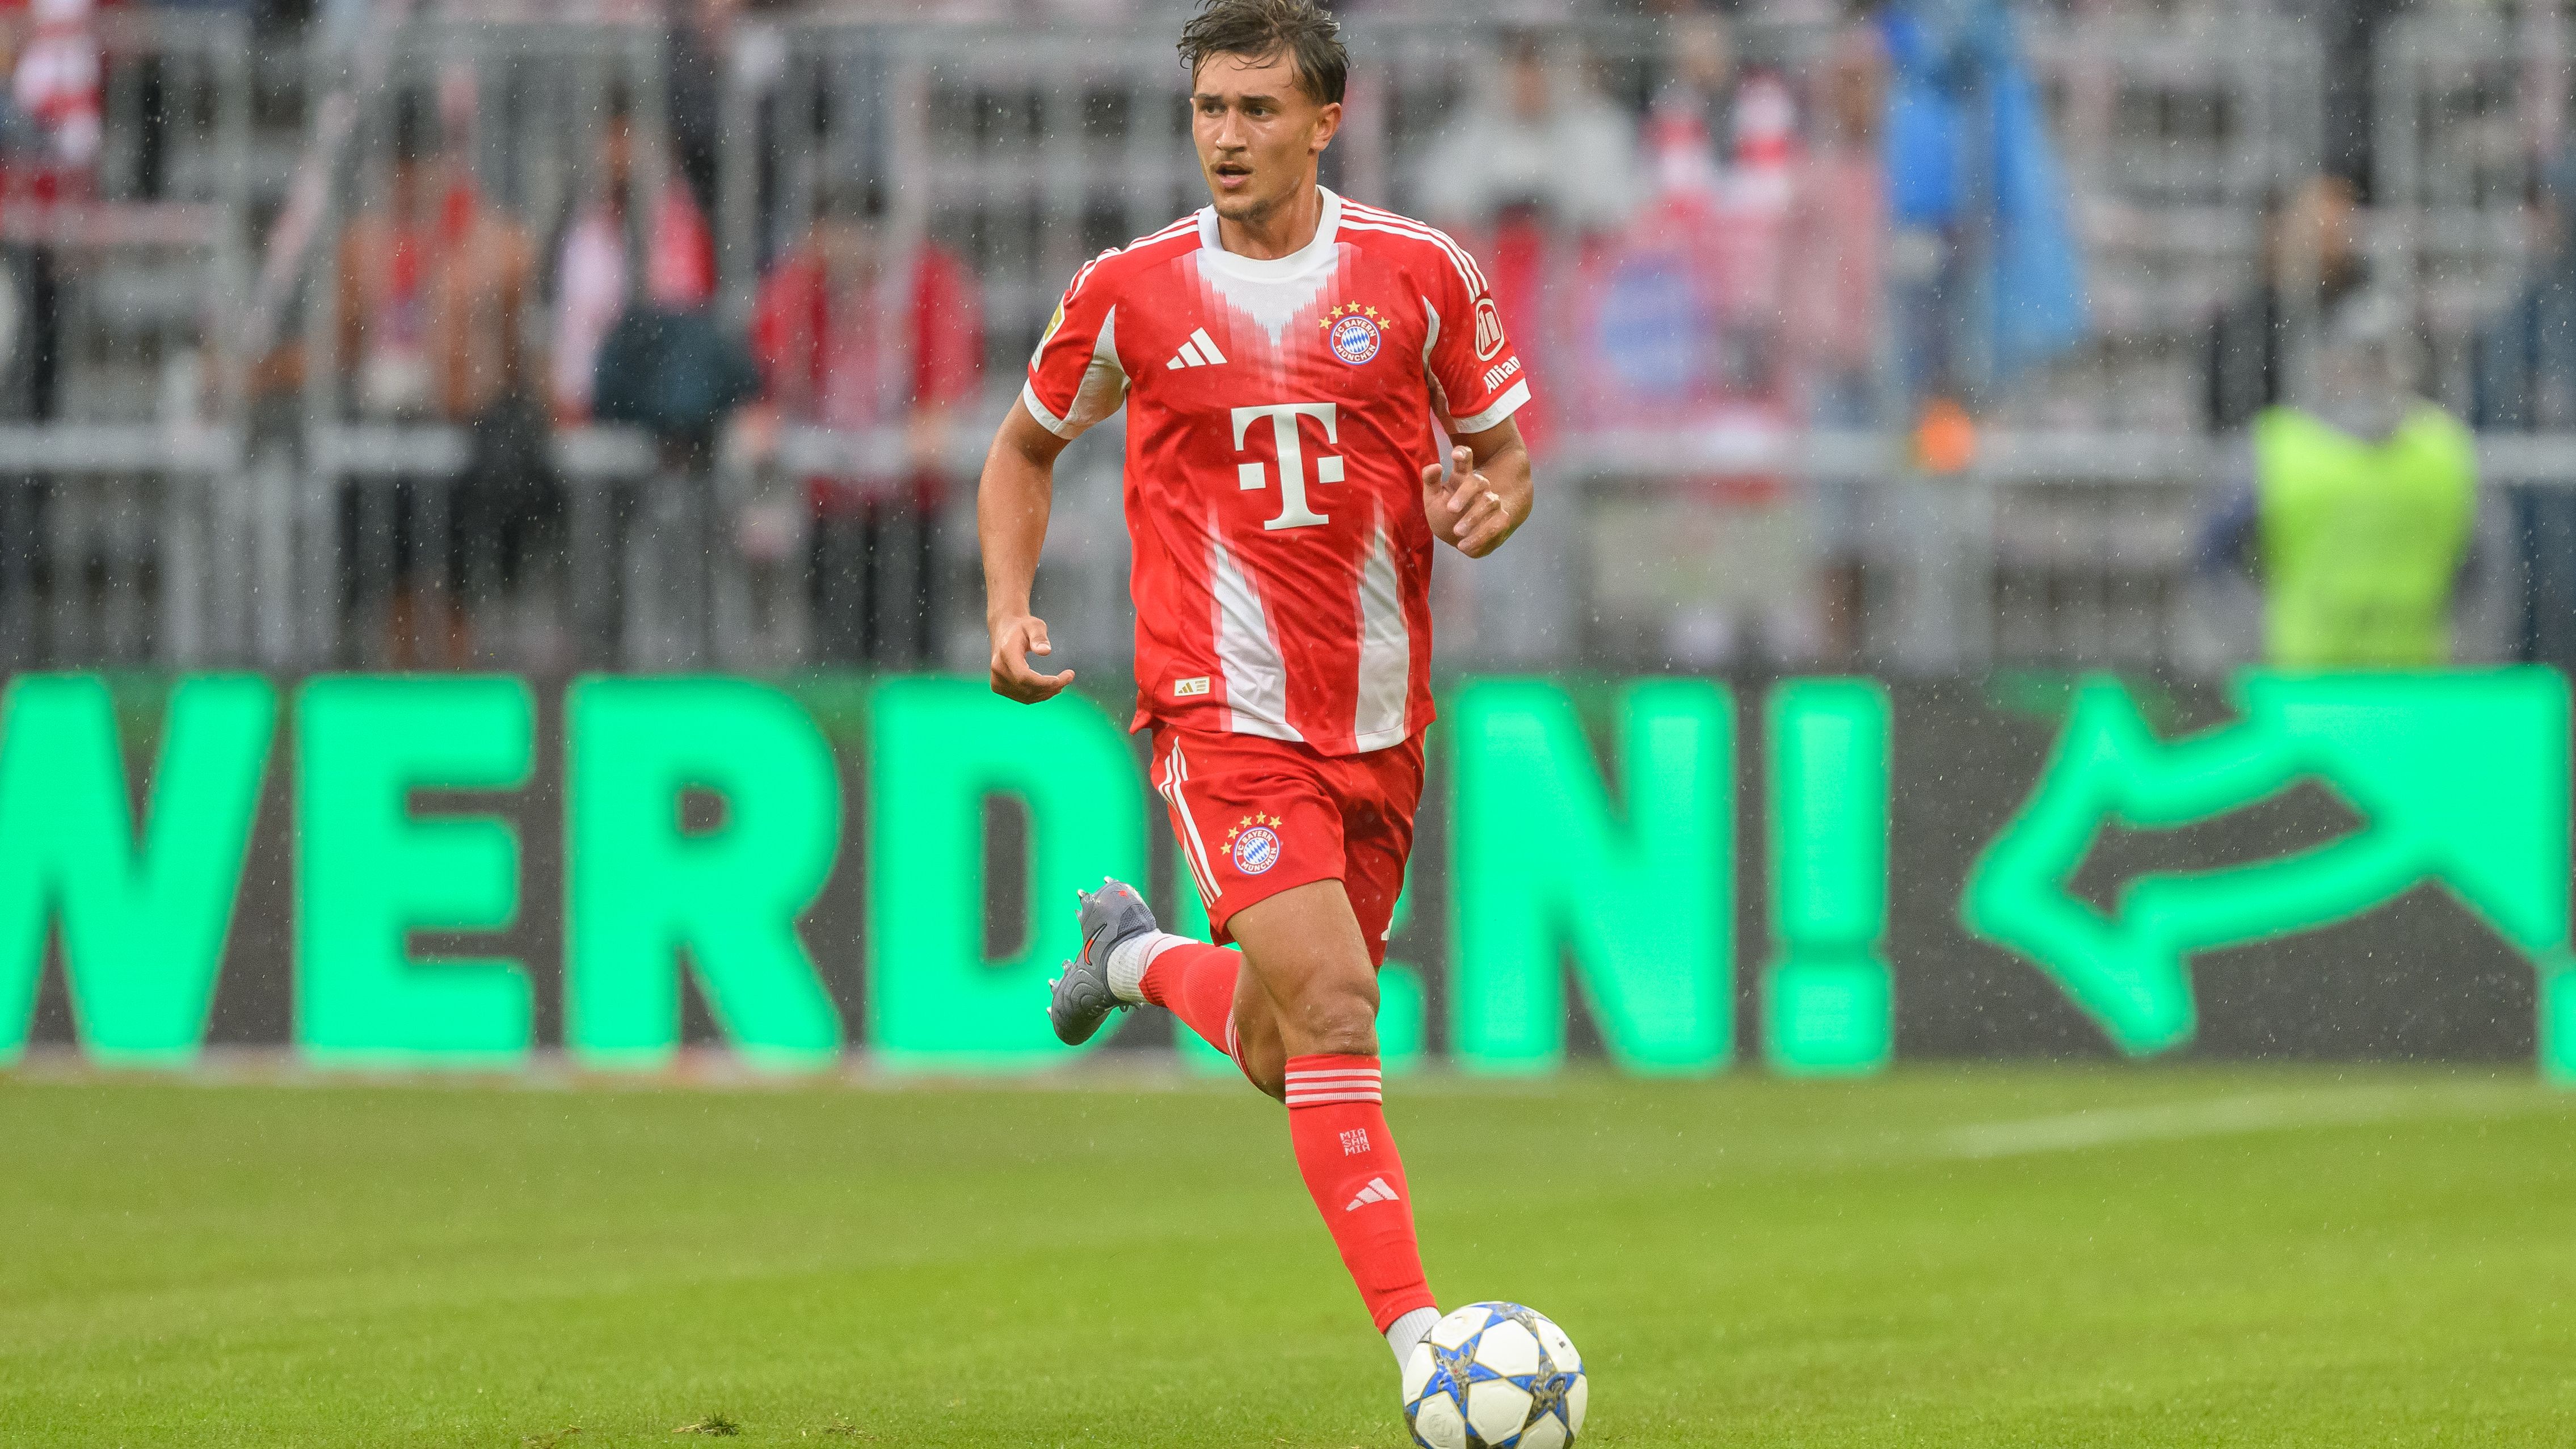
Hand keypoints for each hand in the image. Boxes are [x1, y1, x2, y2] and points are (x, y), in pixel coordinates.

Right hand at [989, 613, 1074, 702]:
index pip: (1024, 677)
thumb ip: (1039, 637)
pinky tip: (1050, 688)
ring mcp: (997, 680)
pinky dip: (1039, 695)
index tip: (1066, 677)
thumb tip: (1045, 651)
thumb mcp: (1034, 625)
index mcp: (1005, 653)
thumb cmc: (1021, 628)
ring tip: (1062, 682)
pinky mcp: (998, 687)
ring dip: (1047, 693)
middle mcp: (998, 669)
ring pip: (1027, 697)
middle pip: (1027, 688)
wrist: (1003, 631)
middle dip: (1052, 687)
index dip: (1046, 682)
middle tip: (1069, 677)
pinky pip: (1023, 697)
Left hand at [1421, 443, 1528, 557]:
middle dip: (1465, 495)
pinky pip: (1496, 526)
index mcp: (1462, 477)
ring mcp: (1492, 502)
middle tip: (1450, 509)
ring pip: (1490, 502)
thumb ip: (1431, 481)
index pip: (1465, 461)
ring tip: (1457, 532)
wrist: (1457, 536)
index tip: (1456, 454)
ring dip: (1474, 518)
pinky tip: (1463, 546)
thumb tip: (1435, 466)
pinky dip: (1480, 537)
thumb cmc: (1443, 512)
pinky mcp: (1500, 520)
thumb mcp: (1432, 497)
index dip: (1463, 454)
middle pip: (1479, 482)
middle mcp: (1480, 487)